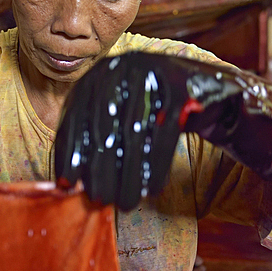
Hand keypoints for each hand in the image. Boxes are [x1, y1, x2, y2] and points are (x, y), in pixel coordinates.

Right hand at [55, 51, 271, 209]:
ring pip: (102, 121)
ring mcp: (119, 71)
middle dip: (122, 167)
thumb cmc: (232, 127)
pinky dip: (71, 148)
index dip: (155, 157)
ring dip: (97, 163)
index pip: (169, 118)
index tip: (150, 193)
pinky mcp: (94, 82)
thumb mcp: (252, 142)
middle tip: (121, 204)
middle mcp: (151, 65)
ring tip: (99, 198)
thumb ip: (266, 184)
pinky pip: (77, 118)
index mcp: (192, 77)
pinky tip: (69, 179)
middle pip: (133, 121)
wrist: (199, 84)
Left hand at [55, 51, 239, 209]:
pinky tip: (152, 189)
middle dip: (100, 169)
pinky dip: (157, 164)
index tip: (66, 184)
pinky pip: (165, 132)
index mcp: (98, 73)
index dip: (70, 153)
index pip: (75, 116)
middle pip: (103, 127)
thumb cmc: (153, 111)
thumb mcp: (119, 116)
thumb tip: (67, 182)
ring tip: (126, 203)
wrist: (205, 89)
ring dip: (129, 175)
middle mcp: (120, 67)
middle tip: (99, 200)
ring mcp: (151, 72)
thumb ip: (94, 139)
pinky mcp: (181, 85)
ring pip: (133, 133)